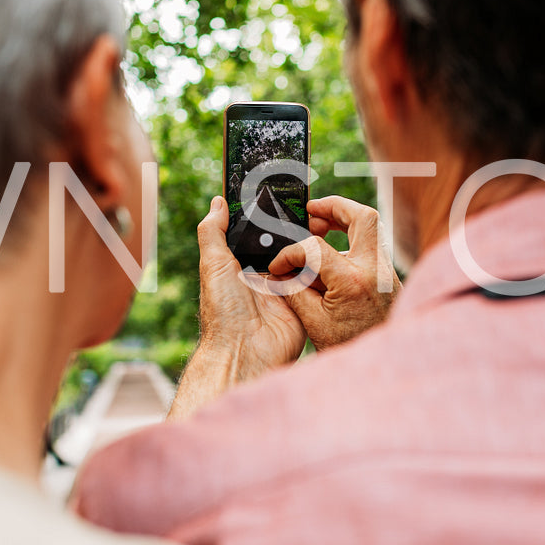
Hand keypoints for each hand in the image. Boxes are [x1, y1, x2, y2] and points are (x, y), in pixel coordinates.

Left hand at [167, 197, 306, 419]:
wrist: (246, 352)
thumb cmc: (224, 311)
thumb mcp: (213, 265)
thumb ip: (213, 232)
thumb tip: (218, 201)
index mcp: (242, 266)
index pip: (261, 235)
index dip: (271, 217)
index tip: (285, 192)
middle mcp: (266, 276)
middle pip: (286, 244)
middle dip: (297, 228)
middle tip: (310, 206)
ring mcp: (288, 290)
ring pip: (305, 259)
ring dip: (313, 245)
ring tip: (323, 222)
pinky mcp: (306, 303)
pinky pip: (318, 280)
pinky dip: (324, 268)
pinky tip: (331, 248)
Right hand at [268, 195, 400, 349]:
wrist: (384, 363)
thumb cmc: (349, 347)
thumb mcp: (314, 323)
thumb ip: (294, 291)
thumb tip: (279, 272)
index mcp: (353, 281)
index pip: (315, 248)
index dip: (290, 253)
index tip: (278, 265)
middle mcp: (375, 270)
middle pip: (362, 216)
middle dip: (334, 206)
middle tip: (311, 210)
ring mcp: (387, 271)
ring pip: (370, 228)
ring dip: (343, 222)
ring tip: (317, 228)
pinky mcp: (389, 276)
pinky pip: (370, 246)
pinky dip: (349, 241)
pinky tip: (330, 254)